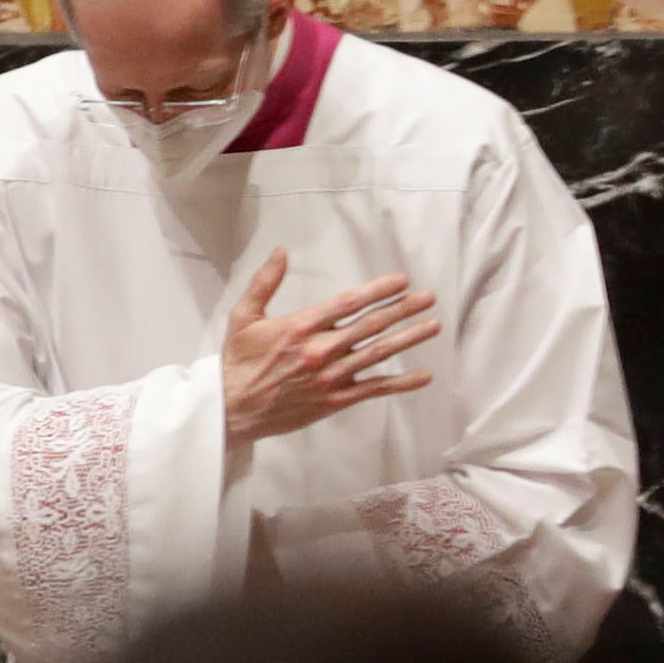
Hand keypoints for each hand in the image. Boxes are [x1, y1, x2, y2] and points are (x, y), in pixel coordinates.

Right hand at [223, 248, 437, 444]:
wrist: (230, 409)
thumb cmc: (237, 362)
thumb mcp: (243, 316)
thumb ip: (264, 283)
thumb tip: (280, 253)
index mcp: (299, 327)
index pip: (347, 303)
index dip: (378, 290)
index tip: (401, 280)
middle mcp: (319, 350)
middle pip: (370, 325)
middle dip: (402, 309)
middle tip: (428, 297)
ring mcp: (329, 377)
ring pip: (377, 353)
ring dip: (408, 338)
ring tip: (433, 325)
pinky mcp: (333, 400)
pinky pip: (373, 389)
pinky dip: (400, 383)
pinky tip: (423, 376)